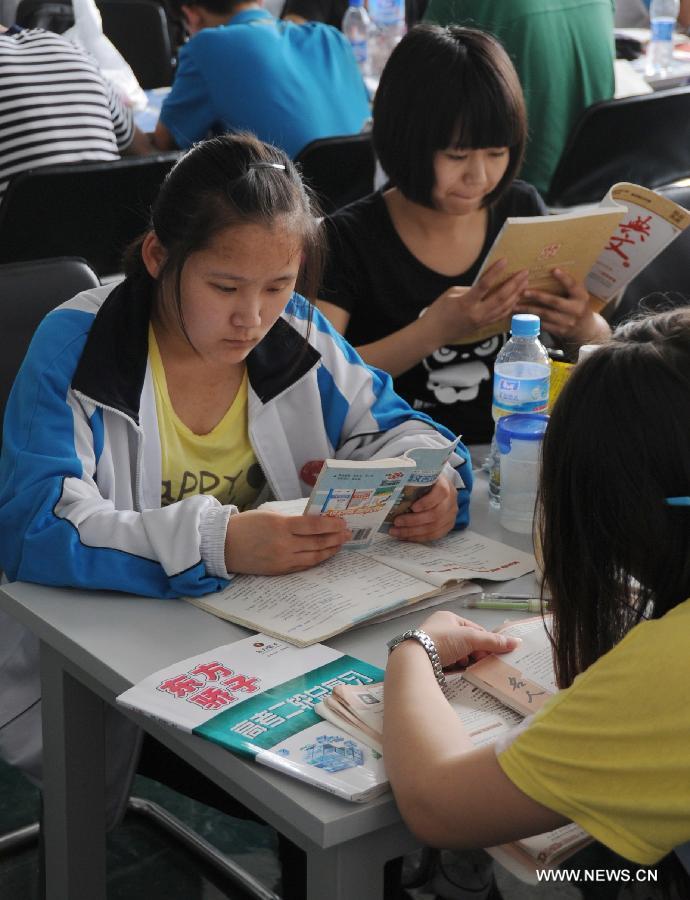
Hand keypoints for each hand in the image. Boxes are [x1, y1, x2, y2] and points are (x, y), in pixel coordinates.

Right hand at [225, 511, 350, 574]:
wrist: (224, 545)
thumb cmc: (245, 526)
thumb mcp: (269, 516)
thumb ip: (291, 521)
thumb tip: (314, 523)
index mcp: (281, 526)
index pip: (314, 526)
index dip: (331, 524)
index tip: (341, 522)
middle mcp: (284, 545)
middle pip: (317, 542)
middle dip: (335, 537)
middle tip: (347, 533)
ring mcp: (282, 560)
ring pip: (313, 556)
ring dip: (329, 550)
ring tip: (340, 544)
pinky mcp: (279, 570)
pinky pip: (303, 565)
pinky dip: (316, 560)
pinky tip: (324, 554)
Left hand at [388, 476, 456, 541]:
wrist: (438, 488)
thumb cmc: (425, 482)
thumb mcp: (420, 477)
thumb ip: (411, 481)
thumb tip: (389, 489)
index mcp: (445, 485)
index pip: (441, 493)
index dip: (427, 502)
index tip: (412, 507)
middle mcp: (451, 500)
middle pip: (436, 514)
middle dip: (414, 521)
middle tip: (396, 522)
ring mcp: (451, 515)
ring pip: (434, 528)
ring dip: (413, 532)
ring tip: (396, 531)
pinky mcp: (448, 525)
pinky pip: (434, 535)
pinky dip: (418, 537)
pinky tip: (405, 536)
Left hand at [419, 610, 520, 667]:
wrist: (416, 659)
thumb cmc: (443, 641)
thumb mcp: (471, 638)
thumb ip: (493, 641)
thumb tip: (517, 642)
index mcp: (448, 618)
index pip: (473, 629)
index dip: (485, 641)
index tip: (493, 653)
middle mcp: (439, 629)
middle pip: (466, 642)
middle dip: (475, 653)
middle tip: (483, 662)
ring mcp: (433, 644)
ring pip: (457, 654)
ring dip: (465, 661)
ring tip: (470, 667)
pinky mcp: (429, 659)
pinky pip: (448, 663)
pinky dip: (455, 667)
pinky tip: (458, 671)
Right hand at [423, 259, 528, 346]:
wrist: (434, 333)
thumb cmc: (439, 312)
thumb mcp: (451, 294)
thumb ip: (469, 288)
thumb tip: (484, 284)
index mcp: (466, 303)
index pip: (484, 285)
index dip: (495, 272)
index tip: (505, 261)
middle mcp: (476, 313)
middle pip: (500, 298)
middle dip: (514, 284)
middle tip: (524, 273)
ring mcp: (481, 321)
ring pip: (504, 308)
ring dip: (516, 295)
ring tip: (525, 283)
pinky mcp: (483, 326)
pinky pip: (501, 316)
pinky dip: (511, 307)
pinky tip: (517, 299)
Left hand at [515, 267, 610, 344]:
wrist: (585, 328)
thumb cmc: (577, 305)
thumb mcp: (578, 295)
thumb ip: (568, 286)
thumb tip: (549, 270)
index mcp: (581, 296)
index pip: (573, 286)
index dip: (564, 278)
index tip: (553, 270)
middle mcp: (576, 309)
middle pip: (554, 302)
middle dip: (538, 296)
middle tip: (523, 292)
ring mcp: (568, 322)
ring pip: (545, 315)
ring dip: (529, 310)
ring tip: (516, 305)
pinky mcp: (560, 331)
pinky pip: (543, 325)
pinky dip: (531, 320)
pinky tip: (520, 316)